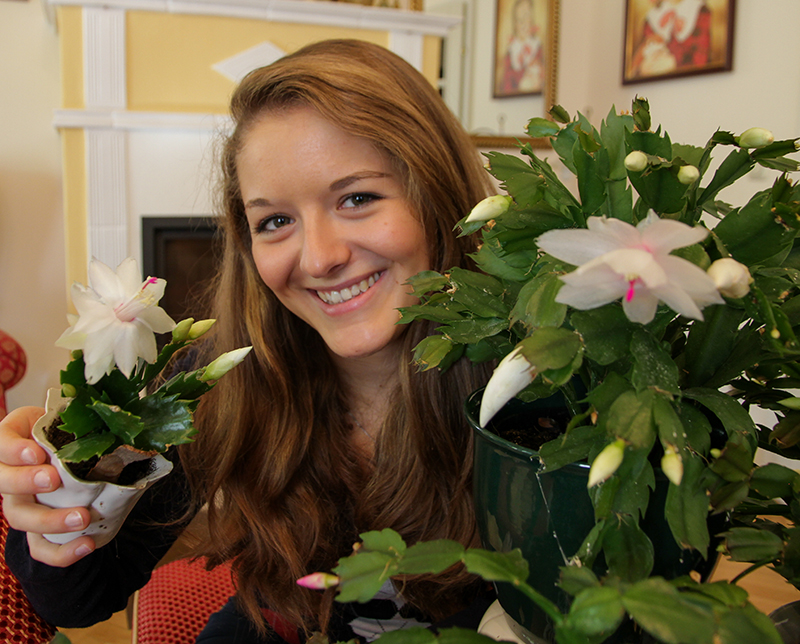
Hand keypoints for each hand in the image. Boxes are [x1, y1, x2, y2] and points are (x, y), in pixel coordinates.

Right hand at [0, 406, 94, 565]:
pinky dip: (62, 552)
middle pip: (3, 483)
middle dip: (25, 481)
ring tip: (82, 517)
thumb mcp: (73, 421)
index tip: (37, 452)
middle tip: (53, 480)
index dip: (13, 449)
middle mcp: (12, 474)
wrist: (78, 461)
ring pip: (20, 518)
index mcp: (16, 443)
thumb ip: (83, 421)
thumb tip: (120, 424)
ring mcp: (22, 504)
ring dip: (50, 520)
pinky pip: (41, 548)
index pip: (1, 443)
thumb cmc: (72, 435)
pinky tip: (87, 545)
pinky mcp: (37, 531)